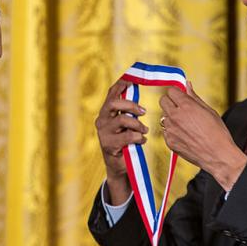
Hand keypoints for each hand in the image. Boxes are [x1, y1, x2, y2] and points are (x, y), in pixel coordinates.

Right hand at [95, 79, 148, 203]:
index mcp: (106, 112)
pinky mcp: (109, 145)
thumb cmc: (125, 141)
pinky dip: (138, 137)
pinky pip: (127, 136)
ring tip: (144, 130)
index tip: (132, 80)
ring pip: (122, 119)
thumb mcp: (127, 124)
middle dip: (131, 104)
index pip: (111, 93)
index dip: (121, 84)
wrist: (118, 165)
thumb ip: (130, 112)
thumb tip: (142, 96)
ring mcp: (103, 133)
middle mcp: (102, 120)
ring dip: (137, 124)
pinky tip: (141, 141)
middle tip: (143, 111)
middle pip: (113, 103)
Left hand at [160, 81, 246, 190]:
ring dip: (171, 118)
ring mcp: (171, 130)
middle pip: (163, 101)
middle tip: (180, 107)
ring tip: (186, 125)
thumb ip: (194, 97)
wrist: (218, 156)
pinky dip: (172, 131)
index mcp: (187, 106)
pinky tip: (185, 135)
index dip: (176, 92)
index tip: (180, 96)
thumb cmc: (218, 134)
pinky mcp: (169, 141)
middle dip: (170, 102)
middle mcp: (175, 116)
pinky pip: (166, 131)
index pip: (171, 91)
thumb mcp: (209, 111)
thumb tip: (187, 85)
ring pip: (164, 117)